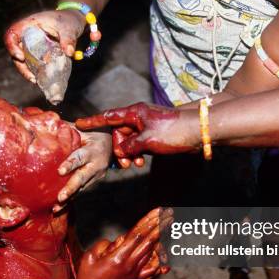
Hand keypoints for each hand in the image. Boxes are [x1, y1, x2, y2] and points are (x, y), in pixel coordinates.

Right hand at [4, 10, 84, 82]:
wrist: (73, 21)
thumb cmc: (68, 20)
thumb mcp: (69, 27)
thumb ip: (68, 39)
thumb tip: (69, 52)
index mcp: (29, 24)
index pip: (12, 34)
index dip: (12, 46)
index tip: (21, 57)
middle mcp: (26, 34)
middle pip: (15, 50)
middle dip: (20, 65)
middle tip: (31, 77)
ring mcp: (30, 44)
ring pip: (22, 59)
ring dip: (26, 71)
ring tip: (35, 80)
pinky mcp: (37, 52)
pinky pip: (31, 62)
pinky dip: (34, 71)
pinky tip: (40, 79)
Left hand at [54, 130, 111, 211]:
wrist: (113, 146)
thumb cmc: (92, 135)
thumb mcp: (83, 130)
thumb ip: (67, 129)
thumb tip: (46, 124)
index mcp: (92, 150)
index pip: (80, 157)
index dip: (70, 164)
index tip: (60, 171)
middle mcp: (95, 165)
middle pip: (82, 178)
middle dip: (70, 188)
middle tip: (60, 197)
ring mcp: (95, 176)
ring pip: (81, 189)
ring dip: (69, 199)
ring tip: (56, 208)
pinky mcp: (92, 183)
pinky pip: (81, 193)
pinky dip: (70, 201)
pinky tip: (58, 210)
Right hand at [75, 102, 200, 167]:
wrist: (199, 131)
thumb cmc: (173, 131)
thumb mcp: (147, 141)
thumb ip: (129, 146)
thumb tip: (119, 152)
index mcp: (135, 113)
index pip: (108, 116)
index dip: (93, 121)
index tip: (79, 124)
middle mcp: (138, 117)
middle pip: (117, 133)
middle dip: (117, 149)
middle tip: (123, 164)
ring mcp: (146, 126)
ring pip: (128, 141)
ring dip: (128, 154)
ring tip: (133, 165)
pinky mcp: (153, 134)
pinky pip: (137, 144)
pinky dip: (136, 154)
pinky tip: (139, 163)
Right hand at [76, 207, 172, 278]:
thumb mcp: (89, 257)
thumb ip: (102, 245)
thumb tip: (115, 241)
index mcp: (119, 256)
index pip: (138, 235)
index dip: (149, 222)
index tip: (158, 212)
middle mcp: (130, 264)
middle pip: (148, 241)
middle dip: (159, 226)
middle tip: (169, 215)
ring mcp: (135, 272)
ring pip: (152, 253)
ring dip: (161, 239)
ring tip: (169, 228)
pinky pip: (151, 271)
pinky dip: (160, 264)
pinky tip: (168, 259)